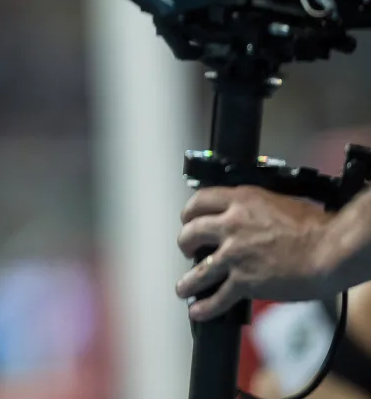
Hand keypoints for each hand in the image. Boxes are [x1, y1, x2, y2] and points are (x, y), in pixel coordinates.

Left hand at [176, 186, 336, 320]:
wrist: (330, 250)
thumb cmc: (316, 227)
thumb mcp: (278, 202)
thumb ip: (255, 209)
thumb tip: (249, 217)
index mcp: (241, 201)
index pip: (199, 201)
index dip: (189, 213)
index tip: (188, 220)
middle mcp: (231, 225)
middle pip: (191, 233)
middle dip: (185, 244)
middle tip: (188, 250)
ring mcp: (235, 254)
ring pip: (198, 270)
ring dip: (187, 282)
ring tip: (183, 288)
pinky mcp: (244, 281)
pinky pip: (218, 297)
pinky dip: (205, 307)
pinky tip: (199, 311)